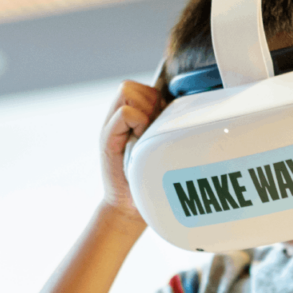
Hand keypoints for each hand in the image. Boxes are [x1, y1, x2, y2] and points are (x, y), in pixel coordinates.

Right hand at [99, 80, 163, 222]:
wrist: (129, 206)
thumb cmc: (149, 179)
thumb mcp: (160, 147)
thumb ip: (164, 126)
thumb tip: (186, 107)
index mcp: (131, 118)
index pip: (140, 87)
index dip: (155, 98)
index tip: (161, 123)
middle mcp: (117, 119)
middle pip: (132, 86)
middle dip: (149, 103)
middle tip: (152, 130)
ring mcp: (110, 127)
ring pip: (127, 92)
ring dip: (143, 112)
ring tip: (145, 136)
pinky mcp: (106, 138)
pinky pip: (125, 113)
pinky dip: (137, 123)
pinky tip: (139, 142)